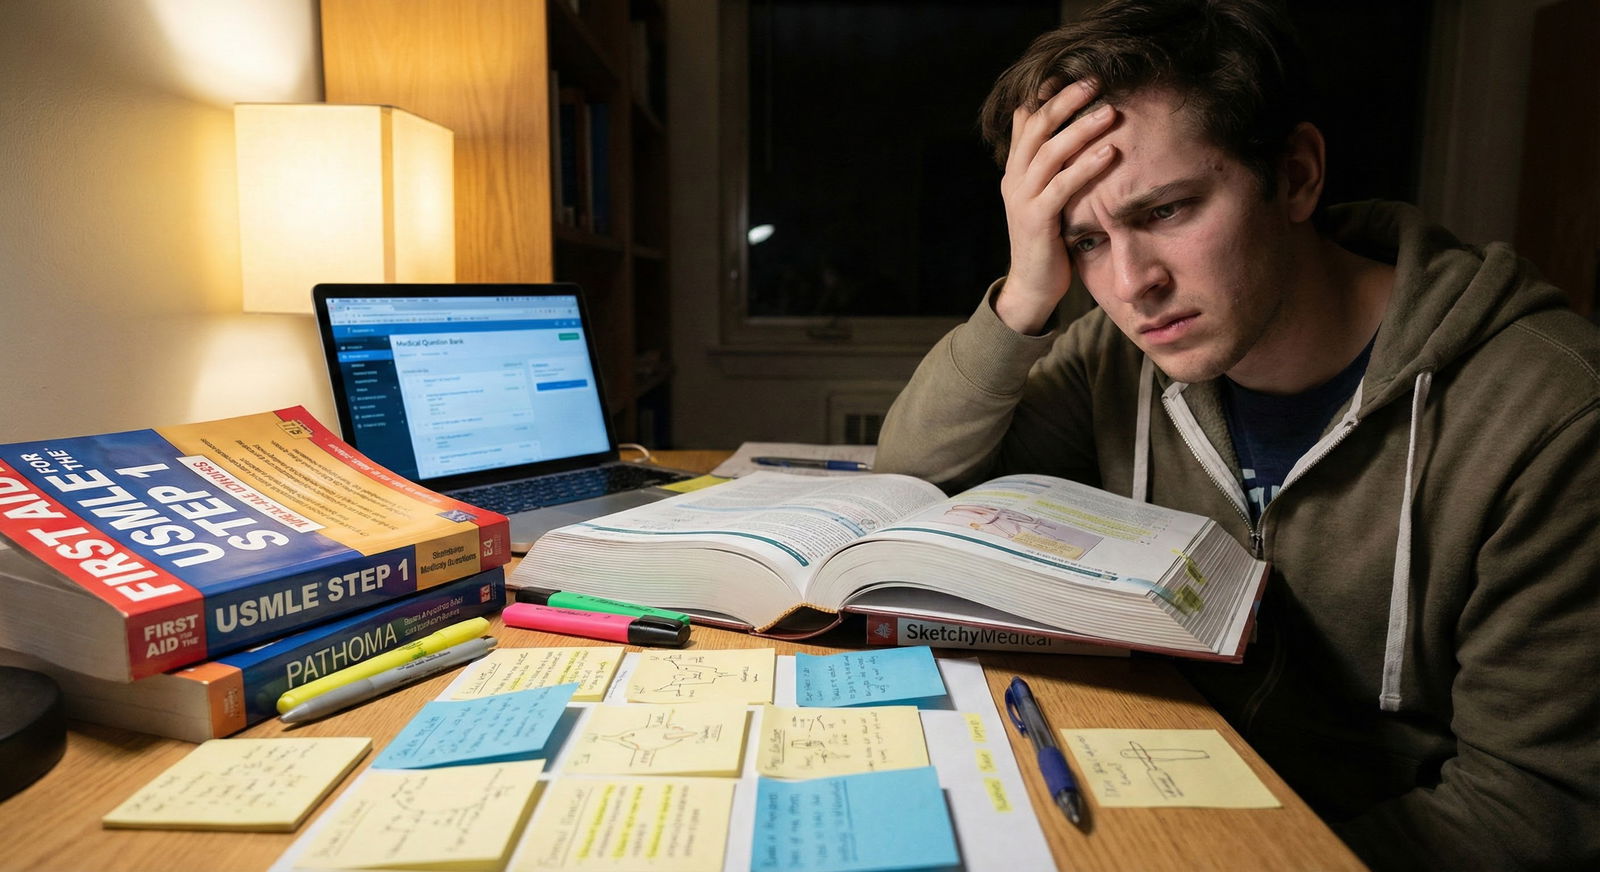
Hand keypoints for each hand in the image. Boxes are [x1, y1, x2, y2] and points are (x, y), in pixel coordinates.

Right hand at [995, 80, 1118, 334]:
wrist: (1033, 286)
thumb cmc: (1047, 238)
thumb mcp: (1043, 195)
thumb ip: (1045, 164)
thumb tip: (1050, 128)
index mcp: (1015, 170)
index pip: (1027, 120)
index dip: (1049, 95)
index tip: (1078, 74)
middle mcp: (1014, 179)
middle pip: (1036, 127)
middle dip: (1066, 102)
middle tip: (1095, 82)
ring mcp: (1022, 199)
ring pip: (1049, 152)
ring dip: (1081, 129)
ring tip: (1110, 111)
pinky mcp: (1036, 220)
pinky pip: (1062, 185)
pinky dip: (1086, 166)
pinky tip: (1110, 153)